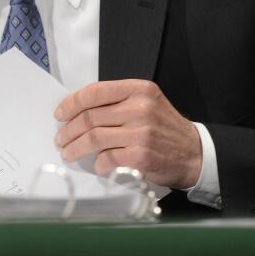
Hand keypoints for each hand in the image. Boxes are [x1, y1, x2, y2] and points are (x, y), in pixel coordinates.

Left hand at [54, 79, 202, 188]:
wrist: (194, 153)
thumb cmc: (164, 129)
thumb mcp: (147, 102)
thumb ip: (117, 101)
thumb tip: (78, 111)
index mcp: (139, 90)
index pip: (95, 91)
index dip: (72, 103)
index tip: (60, 114)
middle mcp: (140, 108)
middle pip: (90, 117)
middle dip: (68, 130)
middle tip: (60, 139)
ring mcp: (141, 133)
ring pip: (93, 138)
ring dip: (75, 148)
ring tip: (68, 152)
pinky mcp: (140, 157)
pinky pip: (106, 159)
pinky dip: (97, 164)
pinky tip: (97, 165)